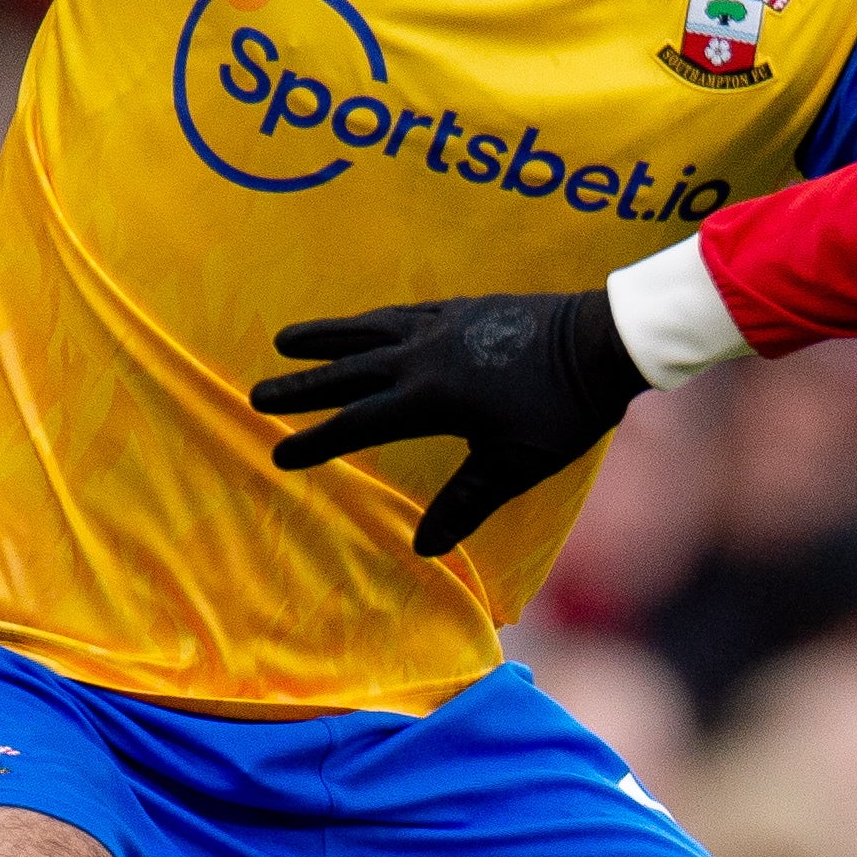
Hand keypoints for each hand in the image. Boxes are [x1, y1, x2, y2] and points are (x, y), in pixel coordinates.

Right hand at [256, 289, 648, 555]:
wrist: (600, 342)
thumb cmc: (562, 412)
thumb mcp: (516, 465)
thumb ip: (467, 501)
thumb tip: (422, 548)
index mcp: (432, 399)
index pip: (359, 424)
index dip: (317, 440)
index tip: (279, 454)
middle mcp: (424, 357)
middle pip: (348, 374)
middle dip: (301, 387)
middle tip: (256, 395)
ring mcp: (440, 327)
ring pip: (366, 333)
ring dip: (324, 338)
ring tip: (285, 340)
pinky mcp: (460, 308)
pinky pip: (399, 314)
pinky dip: (369, 321)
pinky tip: (359, 324)